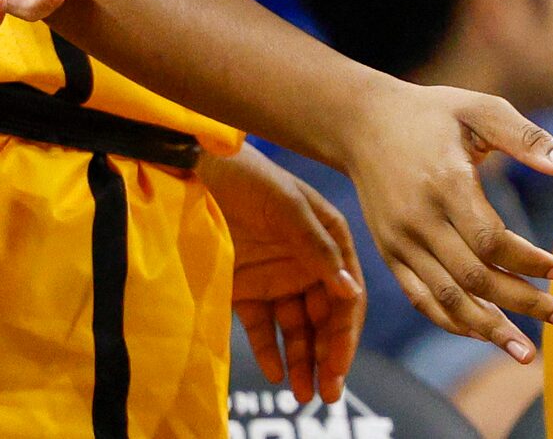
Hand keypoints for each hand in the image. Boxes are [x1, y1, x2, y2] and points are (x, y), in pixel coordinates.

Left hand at [200, 145, 365, 404]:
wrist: (192, 169)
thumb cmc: (248, 178)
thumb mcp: (288, 208)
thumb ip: (318, 249)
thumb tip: (349, 292)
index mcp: (330, 238)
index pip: (347, 293)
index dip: (346, 332)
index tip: (339, 365)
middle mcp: (308, 261)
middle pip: (325, 317)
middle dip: (328, 355)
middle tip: (326, 394)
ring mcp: (276, 275)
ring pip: (297, 327)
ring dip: (303, 360)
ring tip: (303, 395)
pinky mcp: (245, 287)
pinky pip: (263, 326)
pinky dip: (270, 351)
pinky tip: (274, 373)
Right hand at [334, 81, 552, 363]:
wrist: (363, 123)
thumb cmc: (434, 112)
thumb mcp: (481, 109)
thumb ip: (526, 137)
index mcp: (445, 184)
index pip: (490, 239)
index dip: (527, 262)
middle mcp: (418, 221)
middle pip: (474, 277)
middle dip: (523, 304)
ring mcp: (399, 242)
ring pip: (445, 299)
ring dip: (489, 329)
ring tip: (527, 353)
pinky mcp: (389, 254)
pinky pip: (421, 299)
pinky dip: (452, 321)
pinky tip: (486, 334)